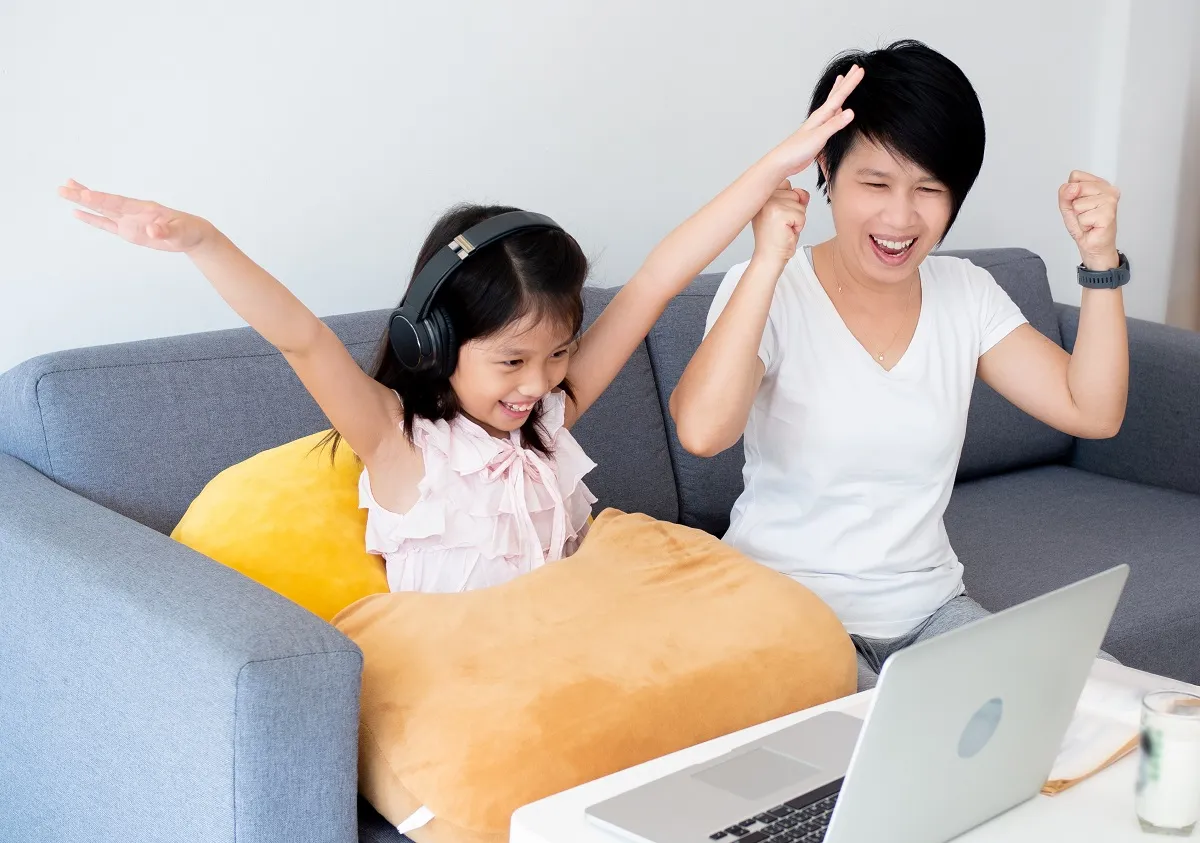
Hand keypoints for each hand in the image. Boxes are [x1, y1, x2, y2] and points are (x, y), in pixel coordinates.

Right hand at [57, 180, 213, 252]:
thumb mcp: (180, 232)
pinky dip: (92, 219)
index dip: (101, 199)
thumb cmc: (187, 230)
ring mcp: (129, 221)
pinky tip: (77, 213)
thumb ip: (165, 232)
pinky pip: (106, 224)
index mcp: (144, 209)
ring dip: (83, 202)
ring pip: (101, 210)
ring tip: (64, 191)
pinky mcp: (128, 231)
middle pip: (104, 202)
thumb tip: (152, 231)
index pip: (118, 203)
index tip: (83, 194)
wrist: (191, 234)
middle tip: (62, 187)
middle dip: (83, 196)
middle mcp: (132, 212)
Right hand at [752, 180, 809, 263]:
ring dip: (797, 219)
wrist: (769, 257)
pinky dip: (799, 226)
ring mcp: (770, 205)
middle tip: (782, 225)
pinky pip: (801, 215)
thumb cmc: (776, 239)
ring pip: (799, 204)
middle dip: (794, 210)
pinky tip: (786, 232)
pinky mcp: (779, 213)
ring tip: (784, 229)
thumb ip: (795, 199)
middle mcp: (764, 198)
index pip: (786, 184)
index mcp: (762, 197)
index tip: (778, 217)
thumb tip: (803, 193)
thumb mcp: (787, 213)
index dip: (789, 201)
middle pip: (794, 193)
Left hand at [767, 64, 862, 176]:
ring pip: (833, 103)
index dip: (851, 83)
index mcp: (821, 115)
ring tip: (843, 80)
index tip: (861, 70)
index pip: (839, 96)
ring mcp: (819, 124)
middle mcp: (820, 117)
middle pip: (836, 95)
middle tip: (855, 68)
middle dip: (847, 81)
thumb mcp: (818, 137)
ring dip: (840, 91)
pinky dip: (837, 108)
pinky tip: (838, 108)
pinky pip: (831, 116)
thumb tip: (851, 112)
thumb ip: (834, 124)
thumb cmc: (797, 150)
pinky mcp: (818, 133)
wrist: (783, 161)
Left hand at [1058, 170, 1120, 269]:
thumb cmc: (1084, 225)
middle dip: (1074, 205)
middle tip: (1085, 214)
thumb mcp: (1067, 206)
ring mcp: (1110, 200)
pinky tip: (1093, 226)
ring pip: (1078, 204)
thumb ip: (1065, 193)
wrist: (1092, 245)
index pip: (1075, 175)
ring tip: (1089, 221)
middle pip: (1077, 187)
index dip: (1071, 192)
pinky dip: (1083, 225)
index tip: (1080, 203)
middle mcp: (1109, 189)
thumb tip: (1072, 187)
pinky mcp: (1109, 213)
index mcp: (1100, 184)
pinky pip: (1082, 217)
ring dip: (1079, 216)